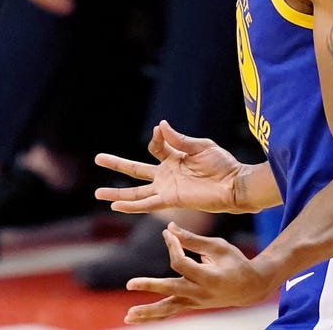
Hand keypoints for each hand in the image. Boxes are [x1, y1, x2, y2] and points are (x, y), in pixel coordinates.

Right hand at [94, 120, 245, 213]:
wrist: (235, 185)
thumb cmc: (223, 165)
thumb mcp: (201, 146)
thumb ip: (179, 139)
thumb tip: (159, 126)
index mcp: (174, 158)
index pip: (155, 146)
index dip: (156, 137)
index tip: (159, 130)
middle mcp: (167, 174)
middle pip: (135, 169)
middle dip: (116, 164)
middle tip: (98, 158)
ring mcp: (167, 188)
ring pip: (136, 191)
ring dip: (117, 193)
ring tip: (97, 193)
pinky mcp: (171, 200)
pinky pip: (147, 203)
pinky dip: (131, 205)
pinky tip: (116, 206)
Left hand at [123, 222, 275, 323]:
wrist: (251, 288)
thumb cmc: (235, 262)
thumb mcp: (218, 246)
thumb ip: (193, 240)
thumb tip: (169, 227)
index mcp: (209, 278)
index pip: (181, 263)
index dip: (172, 246)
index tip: (167, 233)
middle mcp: (200, 293)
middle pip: (171, 289)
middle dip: (150, 286)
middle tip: (130, 284)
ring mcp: (195, 302)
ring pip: (168, 309)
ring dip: (147, 313)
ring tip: (128, 317)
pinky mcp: (191, 305)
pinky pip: (170, 311)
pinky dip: (152, 315)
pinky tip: (134, 317)